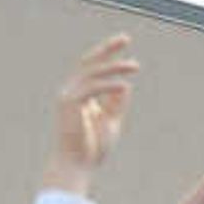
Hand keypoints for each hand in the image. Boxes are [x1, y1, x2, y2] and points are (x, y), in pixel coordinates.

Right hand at [45, 33, 138, 191]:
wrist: (77, 165)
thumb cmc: (93, 147)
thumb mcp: (110, 121)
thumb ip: (115, 104)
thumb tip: (124, 85)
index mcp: (79, 95)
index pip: (92, 68)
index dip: (106, 55)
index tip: (124, 45)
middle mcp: (70, 92)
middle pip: (88, 63)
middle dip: (106, 49)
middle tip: (125, 38)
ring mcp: (67, 97)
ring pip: (91, 73)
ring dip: (114, 68)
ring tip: (135, 65)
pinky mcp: (69, 104)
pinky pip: (91, 88)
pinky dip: (108, 86)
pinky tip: (124, 85)